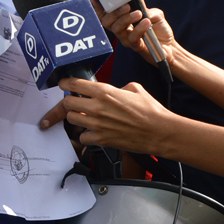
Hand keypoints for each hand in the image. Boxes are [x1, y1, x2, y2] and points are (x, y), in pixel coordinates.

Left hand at [54, 78, 177, 155]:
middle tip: (74, 102)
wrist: (159, 131)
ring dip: (76, 117)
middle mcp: (97, 107)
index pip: (74, 84)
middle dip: (69, 101)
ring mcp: (98, 125)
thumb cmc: (150, 111)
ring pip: (72, 119)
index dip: (65, 83)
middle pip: (68, 102)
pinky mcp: (101, 140)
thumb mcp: (134, 88)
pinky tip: (93, 132)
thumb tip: (110, 90)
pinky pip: (82, 137)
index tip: (63, 84)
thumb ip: (116, 87)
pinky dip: (85, 134)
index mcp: (104, 92)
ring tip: (84, 116)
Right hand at [89, 0, 177, 67]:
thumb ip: (144, 7)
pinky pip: (132, 38)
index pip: (105, 13)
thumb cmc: (159, 29)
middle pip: (106, 21)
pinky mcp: (136, 46)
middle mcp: (121, 30)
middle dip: (114, 12)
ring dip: (126, 19)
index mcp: (122, 20)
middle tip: (126, 6)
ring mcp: (127, 39)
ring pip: (116, 29)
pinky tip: (146, 22)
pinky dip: (139, 28)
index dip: (97, 6)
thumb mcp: (153, 13)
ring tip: (138, 14)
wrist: (170, 45)